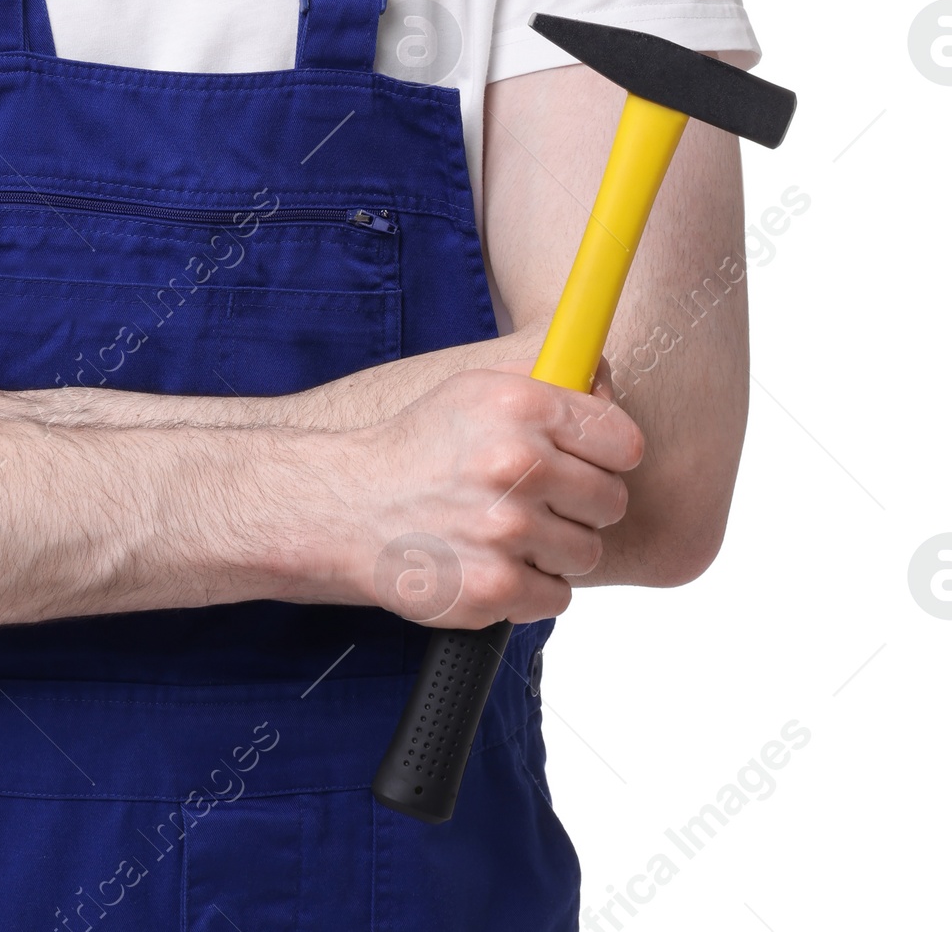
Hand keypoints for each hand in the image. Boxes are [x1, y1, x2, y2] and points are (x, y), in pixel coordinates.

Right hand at [310, 366, 643, 626]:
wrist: (349, 507)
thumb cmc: (421, 448)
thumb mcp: (477, 388)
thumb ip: (551, 378)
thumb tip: (606, 384)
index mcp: (521, 406)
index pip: (624, 442)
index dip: (609, 455)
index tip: (589, 461)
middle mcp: (516, 464)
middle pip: (612, 502)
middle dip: (581, 504)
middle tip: (539, 498)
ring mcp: (506, 530)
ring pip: (587, 552)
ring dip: (556, 548)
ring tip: (507, 529)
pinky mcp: (495, 588)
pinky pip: (559, 596)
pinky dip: (532, 586)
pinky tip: (494, 561)